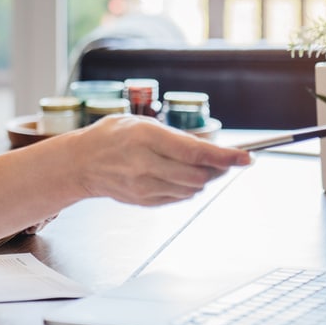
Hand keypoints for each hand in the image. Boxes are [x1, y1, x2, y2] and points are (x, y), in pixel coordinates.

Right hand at [65, 114, 251, 205]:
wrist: (80, 163)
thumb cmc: (111, 137)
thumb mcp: (140, 123)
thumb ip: (174, 137)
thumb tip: (210, 151)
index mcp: (144, 137)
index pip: (194, 152)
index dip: (225, 156)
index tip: (245, 158)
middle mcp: (143, 164)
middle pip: (198, 175)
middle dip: (216, 169)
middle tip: (223, 161)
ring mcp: (142, 186)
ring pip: (191, 189)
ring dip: (201, 179)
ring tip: (193, 166)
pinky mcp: (143, 201)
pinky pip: (178, 198)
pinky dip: (185, 187)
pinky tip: (174, 176)